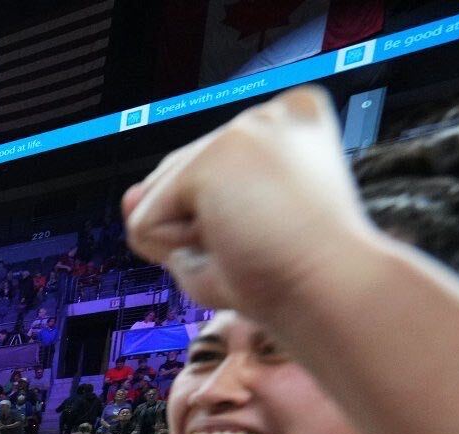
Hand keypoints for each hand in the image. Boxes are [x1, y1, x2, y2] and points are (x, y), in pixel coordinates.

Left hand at [122, 86, 372, 318]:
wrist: (332, 296)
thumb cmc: (289, 279)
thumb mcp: (224, 239)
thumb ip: (170, 212)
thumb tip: (126, 197)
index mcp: (292, 123)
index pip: (203, 172)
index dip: (221, 221)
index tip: (278, 232)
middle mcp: (270, 113)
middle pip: (174, 180)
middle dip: (200, 230)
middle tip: (262, 246)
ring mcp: (242, 129)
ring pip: (155, 200)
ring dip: (189, 242)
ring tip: (252, 244)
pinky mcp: (212, 158)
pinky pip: (144, 224)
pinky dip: (176, 252)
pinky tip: (234, 244)